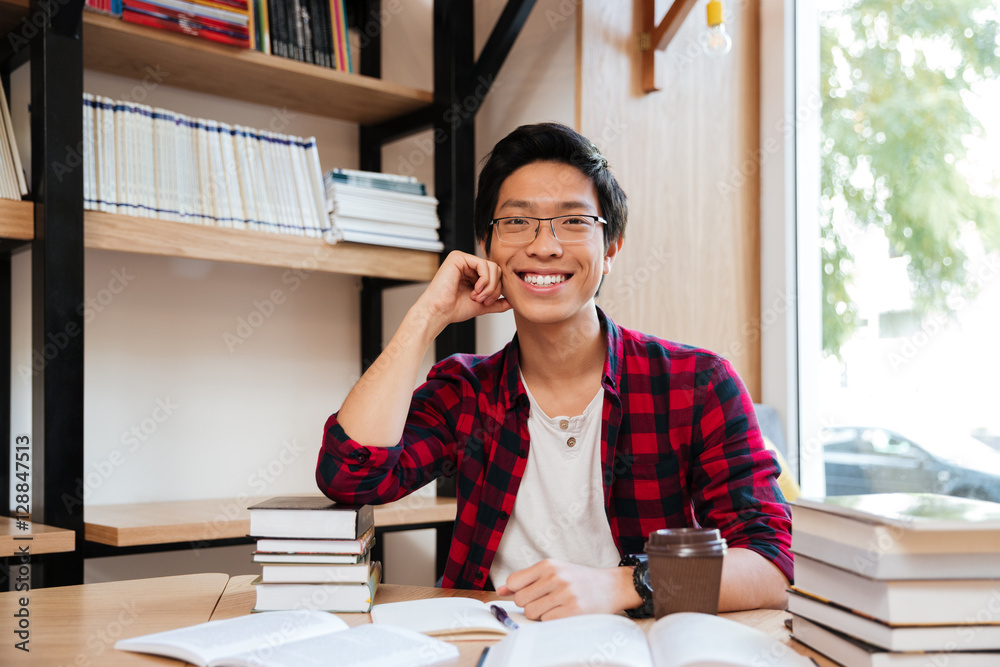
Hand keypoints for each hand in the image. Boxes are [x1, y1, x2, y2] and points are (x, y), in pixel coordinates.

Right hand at [412, 251, 510, 331]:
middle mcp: (468, 264)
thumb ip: (497, 302)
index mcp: (472, 273)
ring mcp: (463, 259)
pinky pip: (483, 264)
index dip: (496, 290)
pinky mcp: (458, 257)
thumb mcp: (482, 305)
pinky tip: (475, 290)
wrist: (439, 312)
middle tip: (483, 300)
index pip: (496, 275)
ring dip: (489, 286)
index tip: (487, 303)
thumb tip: (512, 302)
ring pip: (492, 267)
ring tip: (477, 297)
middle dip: (494, 288)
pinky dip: (484, 281)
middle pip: (496, 270)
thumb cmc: (454, 309)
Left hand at [495, 559, 639, 620]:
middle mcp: (555, 577)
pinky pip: (547, 622)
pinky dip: (552, 621)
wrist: (612, 586)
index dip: (517, 591)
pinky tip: (563, 613)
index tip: (529, 594)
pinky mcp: (574, 611)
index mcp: (548, 565)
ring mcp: (565, 594)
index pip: (514, 581)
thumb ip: (526, 579)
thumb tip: (500, 590)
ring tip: (554, 608)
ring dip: (540, 615)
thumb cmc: (578, 579)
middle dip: (529, 605)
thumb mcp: (553, 571)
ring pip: (532, 613)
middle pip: (521, 600)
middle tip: (545, 602)